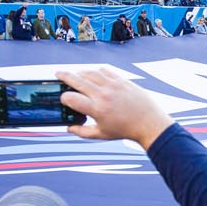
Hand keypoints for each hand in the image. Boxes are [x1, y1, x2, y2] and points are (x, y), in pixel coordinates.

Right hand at [56, 67, 171, 148]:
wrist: (148, 122)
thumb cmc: (124, 130)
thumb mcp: (101, 135)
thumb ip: (82, 132)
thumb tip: (68, 128)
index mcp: (96, 109)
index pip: (71, 98)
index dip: (64, 98)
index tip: (64, 99)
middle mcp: (103, 95)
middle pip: (77, 80)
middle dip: (64, 76)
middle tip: (58, 74)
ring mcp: (113, 85)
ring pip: (90, 72)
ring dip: (80, 72)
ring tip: (75, 75)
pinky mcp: (121, 80)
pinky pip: (104, 70)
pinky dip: (95, 71)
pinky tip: (92, 75)